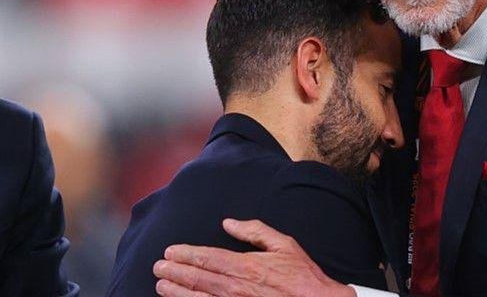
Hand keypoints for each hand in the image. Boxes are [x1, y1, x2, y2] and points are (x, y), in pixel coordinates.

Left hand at [153, 218, 355, 296]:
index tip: (170, 252)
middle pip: (198, 278)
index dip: (186, 254)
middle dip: (175, 272)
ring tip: (161, 286)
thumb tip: (228, 223)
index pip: (207, 258)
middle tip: (158, 268)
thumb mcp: (284, 244)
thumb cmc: (302, 275)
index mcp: (246, 265)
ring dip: (177, 291)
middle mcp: (236, 287)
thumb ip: (255, 231)